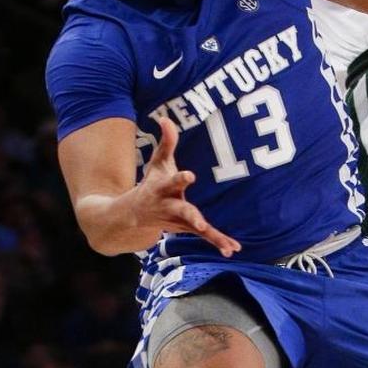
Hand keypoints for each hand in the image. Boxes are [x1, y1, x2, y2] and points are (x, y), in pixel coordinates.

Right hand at [133, 117, 240, 256]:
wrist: (134, 216)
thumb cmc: (151, 183)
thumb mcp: (157, 162)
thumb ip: (166, 142)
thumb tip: (165, 118)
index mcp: (163, 188)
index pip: (173, 181)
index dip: (180, 178)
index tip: (190, 175)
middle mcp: (170, 206)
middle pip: (183, 211)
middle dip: (192, 217)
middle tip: (200, 224)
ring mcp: (179, 221)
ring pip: (197, 230)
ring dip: (212, 237)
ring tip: (229, 247)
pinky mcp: (188, 229)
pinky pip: (205, 237)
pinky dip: (218, 242)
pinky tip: (233, 249)